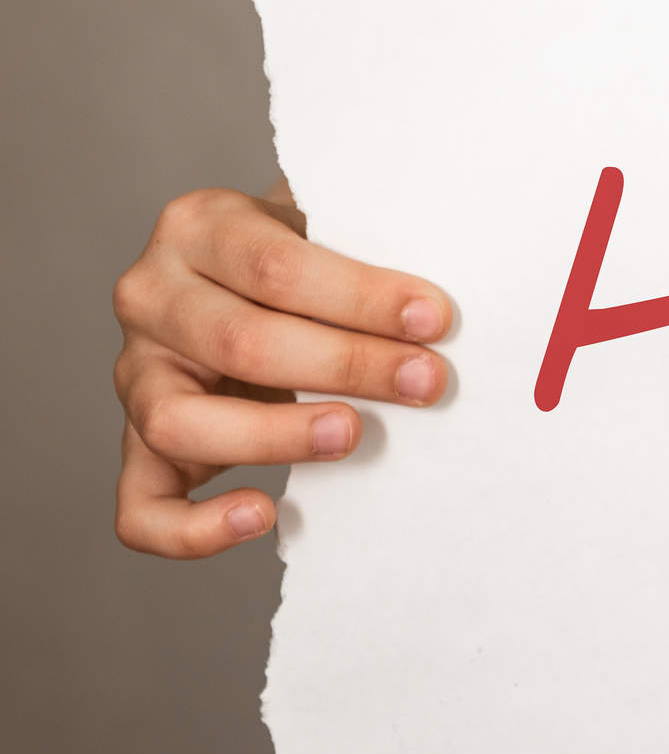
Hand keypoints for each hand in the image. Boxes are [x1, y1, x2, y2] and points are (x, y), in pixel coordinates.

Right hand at [110, 186, 452, 558]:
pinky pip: (141, 506)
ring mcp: (135, 375)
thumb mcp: (327, 227)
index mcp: (200, 226)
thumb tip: (449, 297)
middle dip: (348, 366)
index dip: (361, 297)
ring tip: (354, 435)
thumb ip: (367, 243)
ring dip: (277, 436)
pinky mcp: (137, 446)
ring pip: (179, 420)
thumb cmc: (305, 258)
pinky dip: (193, 528)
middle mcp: (151, 297)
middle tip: (426, 382)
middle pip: (241, 341)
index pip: (278, 265)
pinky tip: (264, 514)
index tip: (435, 320)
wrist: (246, 283)